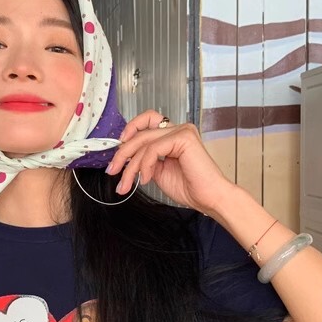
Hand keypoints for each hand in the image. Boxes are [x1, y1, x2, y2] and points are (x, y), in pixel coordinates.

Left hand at [106, 110, 234, 214]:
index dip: (129, 130)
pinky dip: (145, 164)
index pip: (147, 122)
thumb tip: (123, 157)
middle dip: (122, 154)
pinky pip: (153, 148)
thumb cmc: (189, 187)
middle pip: (141, 133)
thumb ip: (144, 160)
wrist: (208, 199)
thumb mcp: (157, 171)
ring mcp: (182, 131)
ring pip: (144, 142)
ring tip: (127, 183)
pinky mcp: (184, 137)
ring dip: (131, 165)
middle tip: (113, 171)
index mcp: (173, 135)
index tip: (117, 151)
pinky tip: (147, 178)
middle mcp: (178, 129)